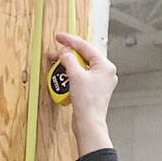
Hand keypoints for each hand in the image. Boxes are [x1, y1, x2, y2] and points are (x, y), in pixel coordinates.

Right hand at [54, 32, 116, 153]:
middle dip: (69, 54)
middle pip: (85, 57)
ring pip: (82, 67)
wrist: (88, 123)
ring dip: (69, 65)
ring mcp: (100, 82)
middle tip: (56, 52)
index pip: (86, 47)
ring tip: (57, 64)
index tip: (59, 37)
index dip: (70, 41)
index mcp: (105, 66)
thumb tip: (65, 52)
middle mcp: (106, 73)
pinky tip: (63, 77)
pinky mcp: (93, 91)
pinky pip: (82, 78)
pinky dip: (72, 75)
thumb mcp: (75, 76)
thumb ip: (69, 60)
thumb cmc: (87, 102)